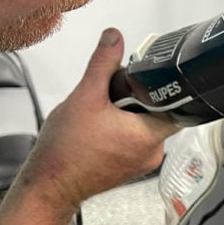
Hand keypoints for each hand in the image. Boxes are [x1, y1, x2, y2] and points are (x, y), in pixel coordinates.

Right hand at [20, 28, 179, 210]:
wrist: (48, 185)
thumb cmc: (65, 151)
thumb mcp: (85, 97)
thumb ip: (103, 64)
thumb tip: (114, 38)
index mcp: (150, 136)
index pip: (175, 104)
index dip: (160, 87)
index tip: (145, 78)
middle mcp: (152, 152)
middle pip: (157, 111)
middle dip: (135, 98)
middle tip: (112, 95)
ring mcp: (141, 162)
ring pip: (144, 124)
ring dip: (126, 113)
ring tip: (102, 113)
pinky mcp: (129, 167)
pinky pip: (133, 139)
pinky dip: (120, 128)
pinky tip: (99, 128)